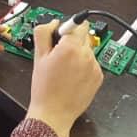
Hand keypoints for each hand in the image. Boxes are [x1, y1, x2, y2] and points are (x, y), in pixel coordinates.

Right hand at [26, 20, 103, 136]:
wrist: (54, 114)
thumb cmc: (45, 89)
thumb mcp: (38, 57)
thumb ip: (44, 33)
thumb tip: (53, 23)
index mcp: (71, 47)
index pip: (78, 24)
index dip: (68, 28)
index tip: (63, 33)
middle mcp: (86, 55)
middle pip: (84, 35)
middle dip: (73, 41)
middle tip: (60, 54)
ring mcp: (95, 67)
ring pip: (88, 50)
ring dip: (79, 54)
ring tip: (65, 69)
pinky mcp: (99, 77)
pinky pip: (92, 64)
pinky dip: (84, 67)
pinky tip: (73, 77)